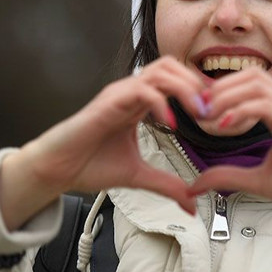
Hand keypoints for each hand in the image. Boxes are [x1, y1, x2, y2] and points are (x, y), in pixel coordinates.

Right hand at [0, 57, 208, 229]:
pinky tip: (170, 124)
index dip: (197, 91)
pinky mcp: (108, 103)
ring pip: (160, 71)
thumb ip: (167, 186)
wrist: (57, 170)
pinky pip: (141, 90)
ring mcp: (119, 94)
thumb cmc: (89, 165)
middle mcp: (130, 93)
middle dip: (196, 83)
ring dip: (184, 87)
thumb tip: (193, 205)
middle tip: (210, 110)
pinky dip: (161, 102)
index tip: (214, 113)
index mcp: (138, 103)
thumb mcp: (139, 177)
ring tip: (197, 111)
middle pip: (171, 65)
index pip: (174, 79)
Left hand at [188, 68, 271, 217]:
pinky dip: (243, 110)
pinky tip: (226, 125)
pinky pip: (268, 106)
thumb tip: (196, 184)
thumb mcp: (255, 180)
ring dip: (228, 96)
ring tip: (210, 115)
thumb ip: (227, 176)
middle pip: (253, 75)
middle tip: (200, 108)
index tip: (201, 108)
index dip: (223, 88)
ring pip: (259, 85)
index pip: (251, 81)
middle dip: (222, 87)